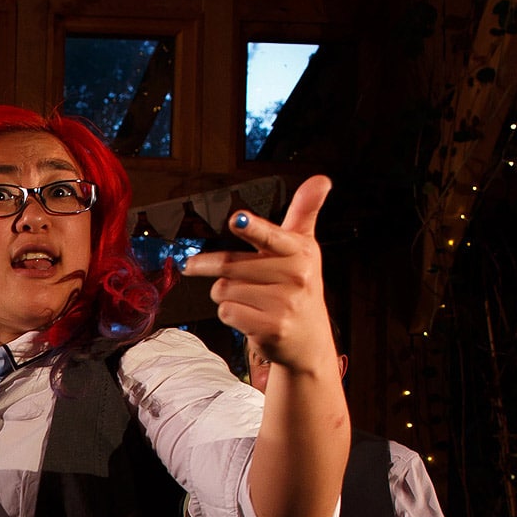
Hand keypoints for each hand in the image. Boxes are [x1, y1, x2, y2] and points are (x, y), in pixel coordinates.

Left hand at [181, 178, 337, 377]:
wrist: (308, 338)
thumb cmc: (299, 285)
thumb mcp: (304, 247)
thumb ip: (305, 212)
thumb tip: (322, 179)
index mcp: (300, 251)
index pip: (270, 237)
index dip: (253, 229)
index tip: (238, 220)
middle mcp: (296, 277)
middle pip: (230, 265)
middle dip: (208, 267)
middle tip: (194, 266)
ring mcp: (284, 304)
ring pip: (224, 290)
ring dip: (224, 294)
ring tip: (247, 298)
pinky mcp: (271, 327)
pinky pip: (227, 312)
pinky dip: (229, 314)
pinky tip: (249, 315)